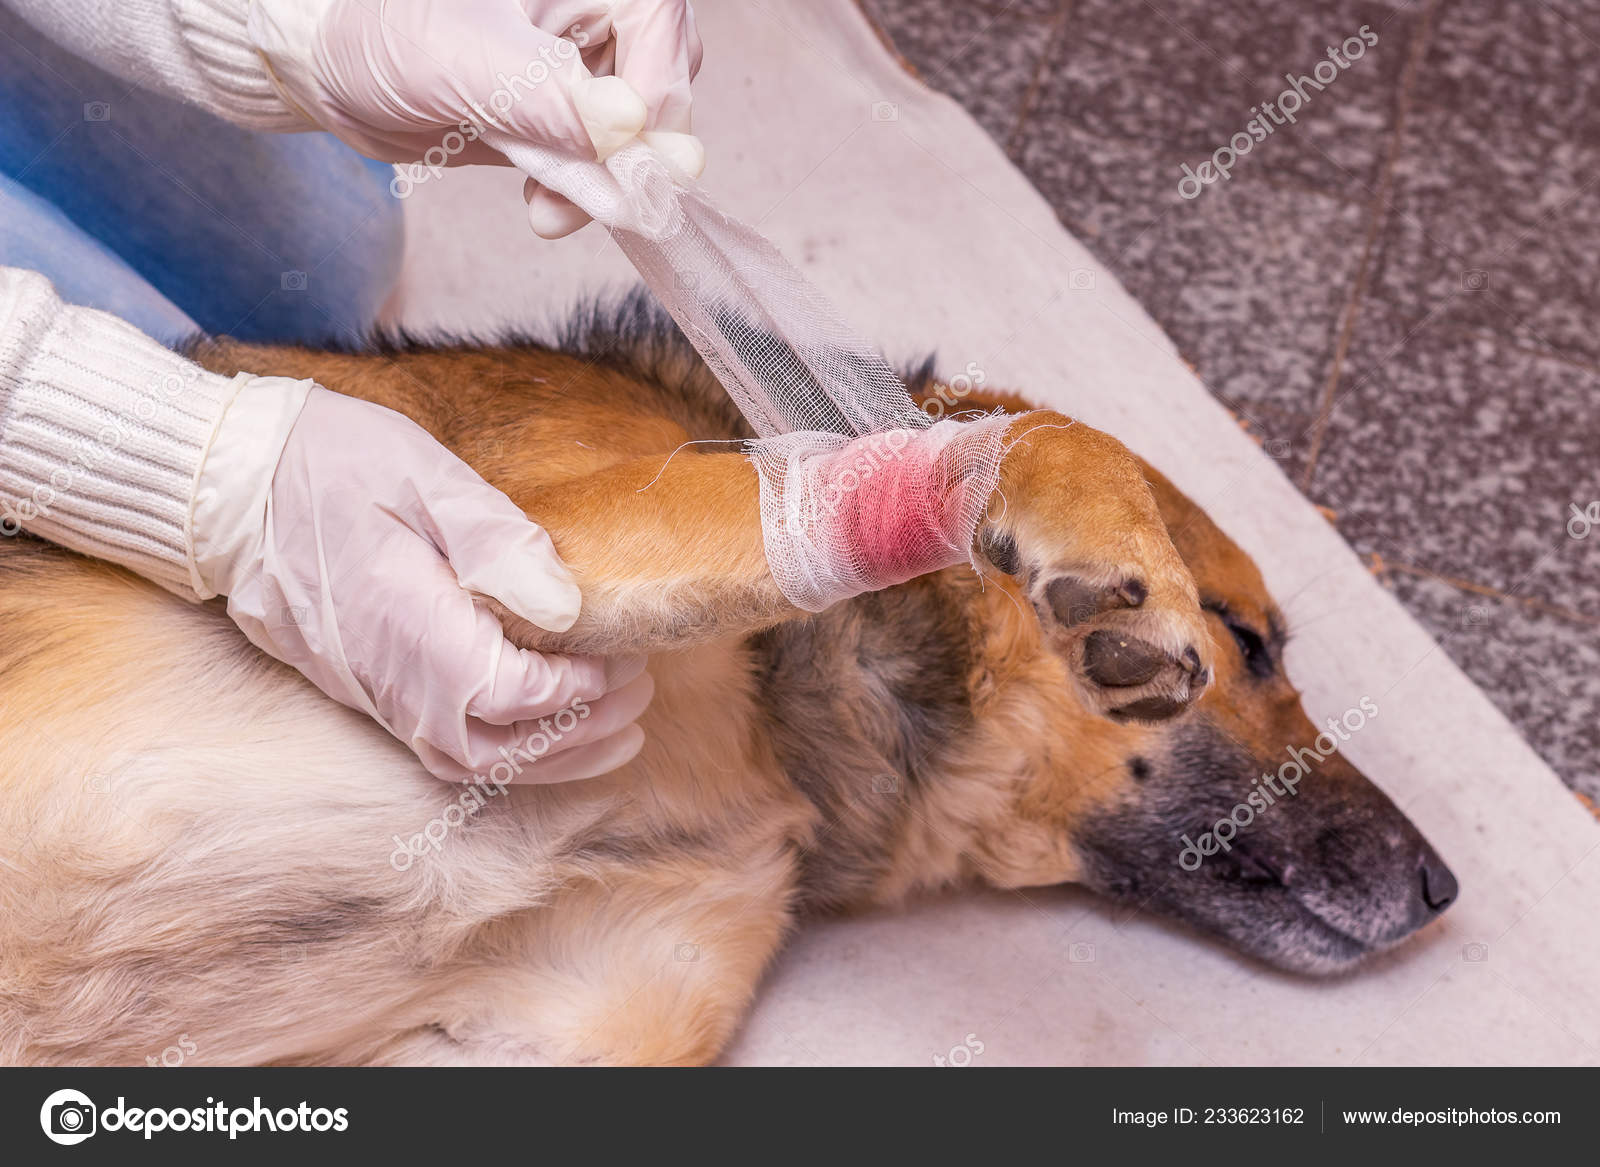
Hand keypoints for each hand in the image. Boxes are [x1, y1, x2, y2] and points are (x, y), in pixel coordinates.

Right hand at [195, 384, 652, 782]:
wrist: (227, 483)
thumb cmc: (327, 465)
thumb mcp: (425, 478)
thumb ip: (500, 543)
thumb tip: (568, 606)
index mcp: (410, 627)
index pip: (512, 695)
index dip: (579, 688)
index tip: (623, 656)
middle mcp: (389, 677)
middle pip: (497, 749)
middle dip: (580, 736)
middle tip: (640, 699)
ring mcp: (372, 691)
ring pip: (468, 761)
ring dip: (547, 759)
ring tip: (615, 735)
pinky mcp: (364, 687)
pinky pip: (439, 745)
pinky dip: (502, 751)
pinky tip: (541, 730)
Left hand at [249, 0, 704, 236]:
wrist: (328, 61)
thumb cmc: (377, 27)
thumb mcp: (460, 58)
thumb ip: (547, 95)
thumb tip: (628, 129)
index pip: (664, 34)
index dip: (652, 108)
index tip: (619, 168)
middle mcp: (600, 9)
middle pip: (667, 88)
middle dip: (629, 157)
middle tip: (567, 202)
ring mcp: (590, 61)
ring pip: (645, 133)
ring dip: (607, 185)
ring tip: (544, 209)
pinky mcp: (573, 111)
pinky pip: (610, 160)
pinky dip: (586, 192)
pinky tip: (543, 202)